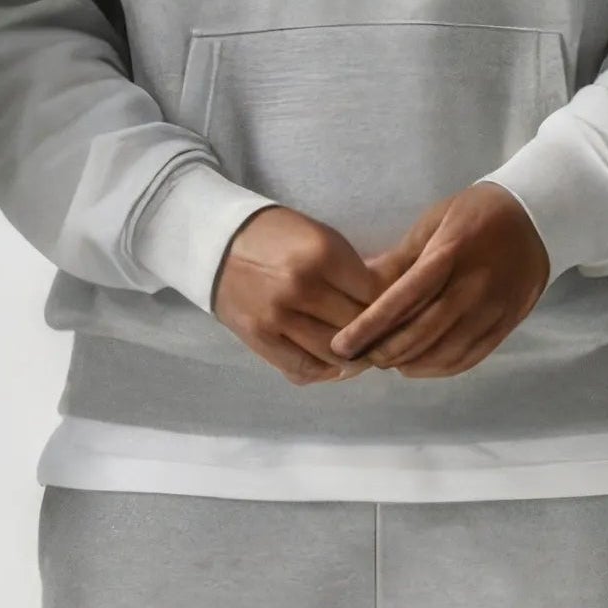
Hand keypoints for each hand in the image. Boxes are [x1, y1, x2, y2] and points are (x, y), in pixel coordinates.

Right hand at [212, 205, 383, 383]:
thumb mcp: (321, 237)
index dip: (388, 305)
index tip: (391, 310)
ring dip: (351, 357)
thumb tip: (389, 303)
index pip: (375, 295)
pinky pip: (302, 369)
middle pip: (357, 325)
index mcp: (323, 254)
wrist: (217, 242)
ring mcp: (278, 316)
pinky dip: (323, 372)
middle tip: (380, 336)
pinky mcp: (259, 338)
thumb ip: (352, 271)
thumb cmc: (276, 235)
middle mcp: (302, 287)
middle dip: (372, 332)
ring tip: (359, 352)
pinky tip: (332, 364)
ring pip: (334, 353)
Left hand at [335, 182, 552, 376]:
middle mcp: (473, 286)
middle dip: (383, 351)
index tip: (341, 344)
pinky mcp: (507, 324)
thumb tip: (360, 283)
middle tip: (358, 357)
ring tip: (385, 360)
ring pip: (444, 352)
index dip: (368, 327)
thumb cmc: (479, 212)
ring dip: (409, 363)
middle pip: (421, 333)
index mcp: (450, 254)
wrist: (540, 216)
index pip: (402, 300)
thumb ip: (400, 257)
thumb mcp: (435, 220)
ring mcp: (493, 309)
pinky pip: (470, 357)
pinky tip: (419, 365)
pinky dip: (439, 368)